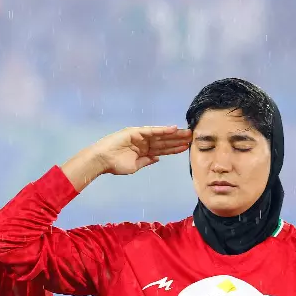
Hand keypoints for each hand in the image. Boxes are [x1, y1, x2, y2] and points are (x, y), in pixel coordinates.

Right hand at [61, 126, 193, 190]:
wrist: (103, 160)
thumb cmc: (115, 165)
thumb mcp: (135, 166)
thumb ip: (146, 161)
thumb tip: (157, 158)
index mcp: (144, 151)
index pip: (163, 150)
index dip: (174, 149)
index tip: (186, 147)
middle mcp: (144, 142)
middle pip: (165, 141)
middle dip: (178, 140)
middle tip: (192, 137)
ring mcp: (141, 136)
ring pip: (161, 136)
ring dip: (174, 135)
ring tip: (187, 133)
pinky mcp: (136, 131)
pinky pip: (152, 131)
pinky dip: (163, 130)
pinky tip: (174, 129)